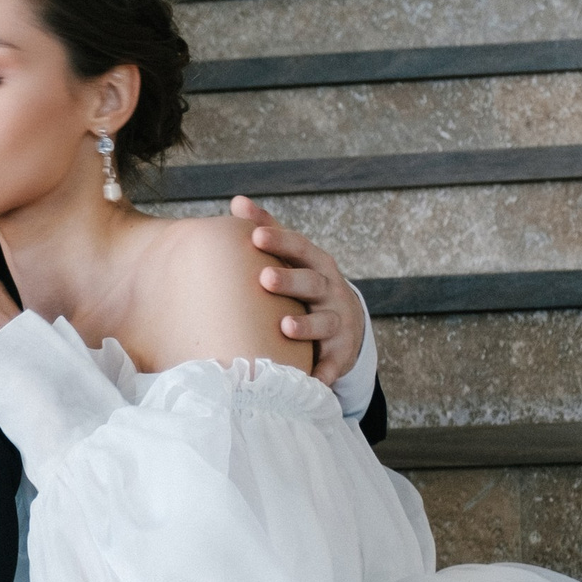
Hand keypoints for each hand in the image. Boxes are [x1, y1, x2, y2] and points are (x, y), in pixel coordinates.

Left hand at [230, 196, 364, 386]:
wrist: (344, 323)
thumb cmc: (305, 284)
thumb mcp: (292, 258)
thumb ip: (267, 228)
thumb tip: (237, 201)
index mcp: (316, 264)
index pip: (300, 248)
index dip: (280, 241)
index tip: (256, 236)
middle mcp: (330, 290)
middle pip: (312, 283)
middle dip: (290, 280)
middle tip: (263, 278)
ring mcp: (338, 322)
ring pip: (324, 323)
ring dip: (306, 326)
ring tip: (284, 328)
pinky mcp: (341, 353)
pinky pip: (333, 364)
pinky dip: (324, 372)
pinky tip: (311, 380)